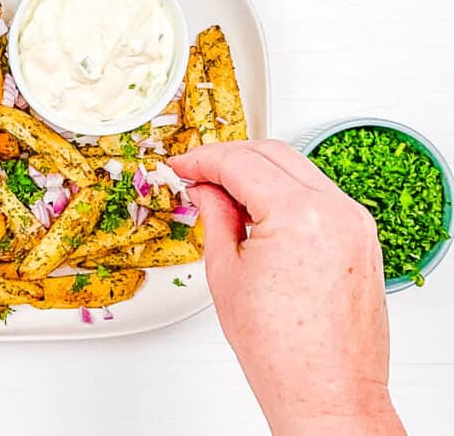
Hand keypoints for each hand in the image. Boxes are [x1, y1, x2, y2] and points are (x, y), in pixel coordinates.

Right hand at [170, 140, 405, 435]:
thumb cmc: (280, 350)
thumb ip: (216, 217)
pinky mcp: (362, 238)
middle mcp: (335, 210)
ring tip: (224, 193)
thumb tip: (206, 189)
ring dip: (259, 171)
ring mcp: (355, 223)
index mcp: (299, 215)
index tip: (183, 165)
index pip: (241, 163)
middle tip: (199, 172)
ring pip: (298, 169)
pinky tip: (258, 209)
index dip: (204, 159)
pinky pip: (318, 194)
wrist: (325, 392)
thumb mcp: (226, 273)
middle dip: (231, 157)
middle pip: (274, 153)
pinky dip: (285, 191)